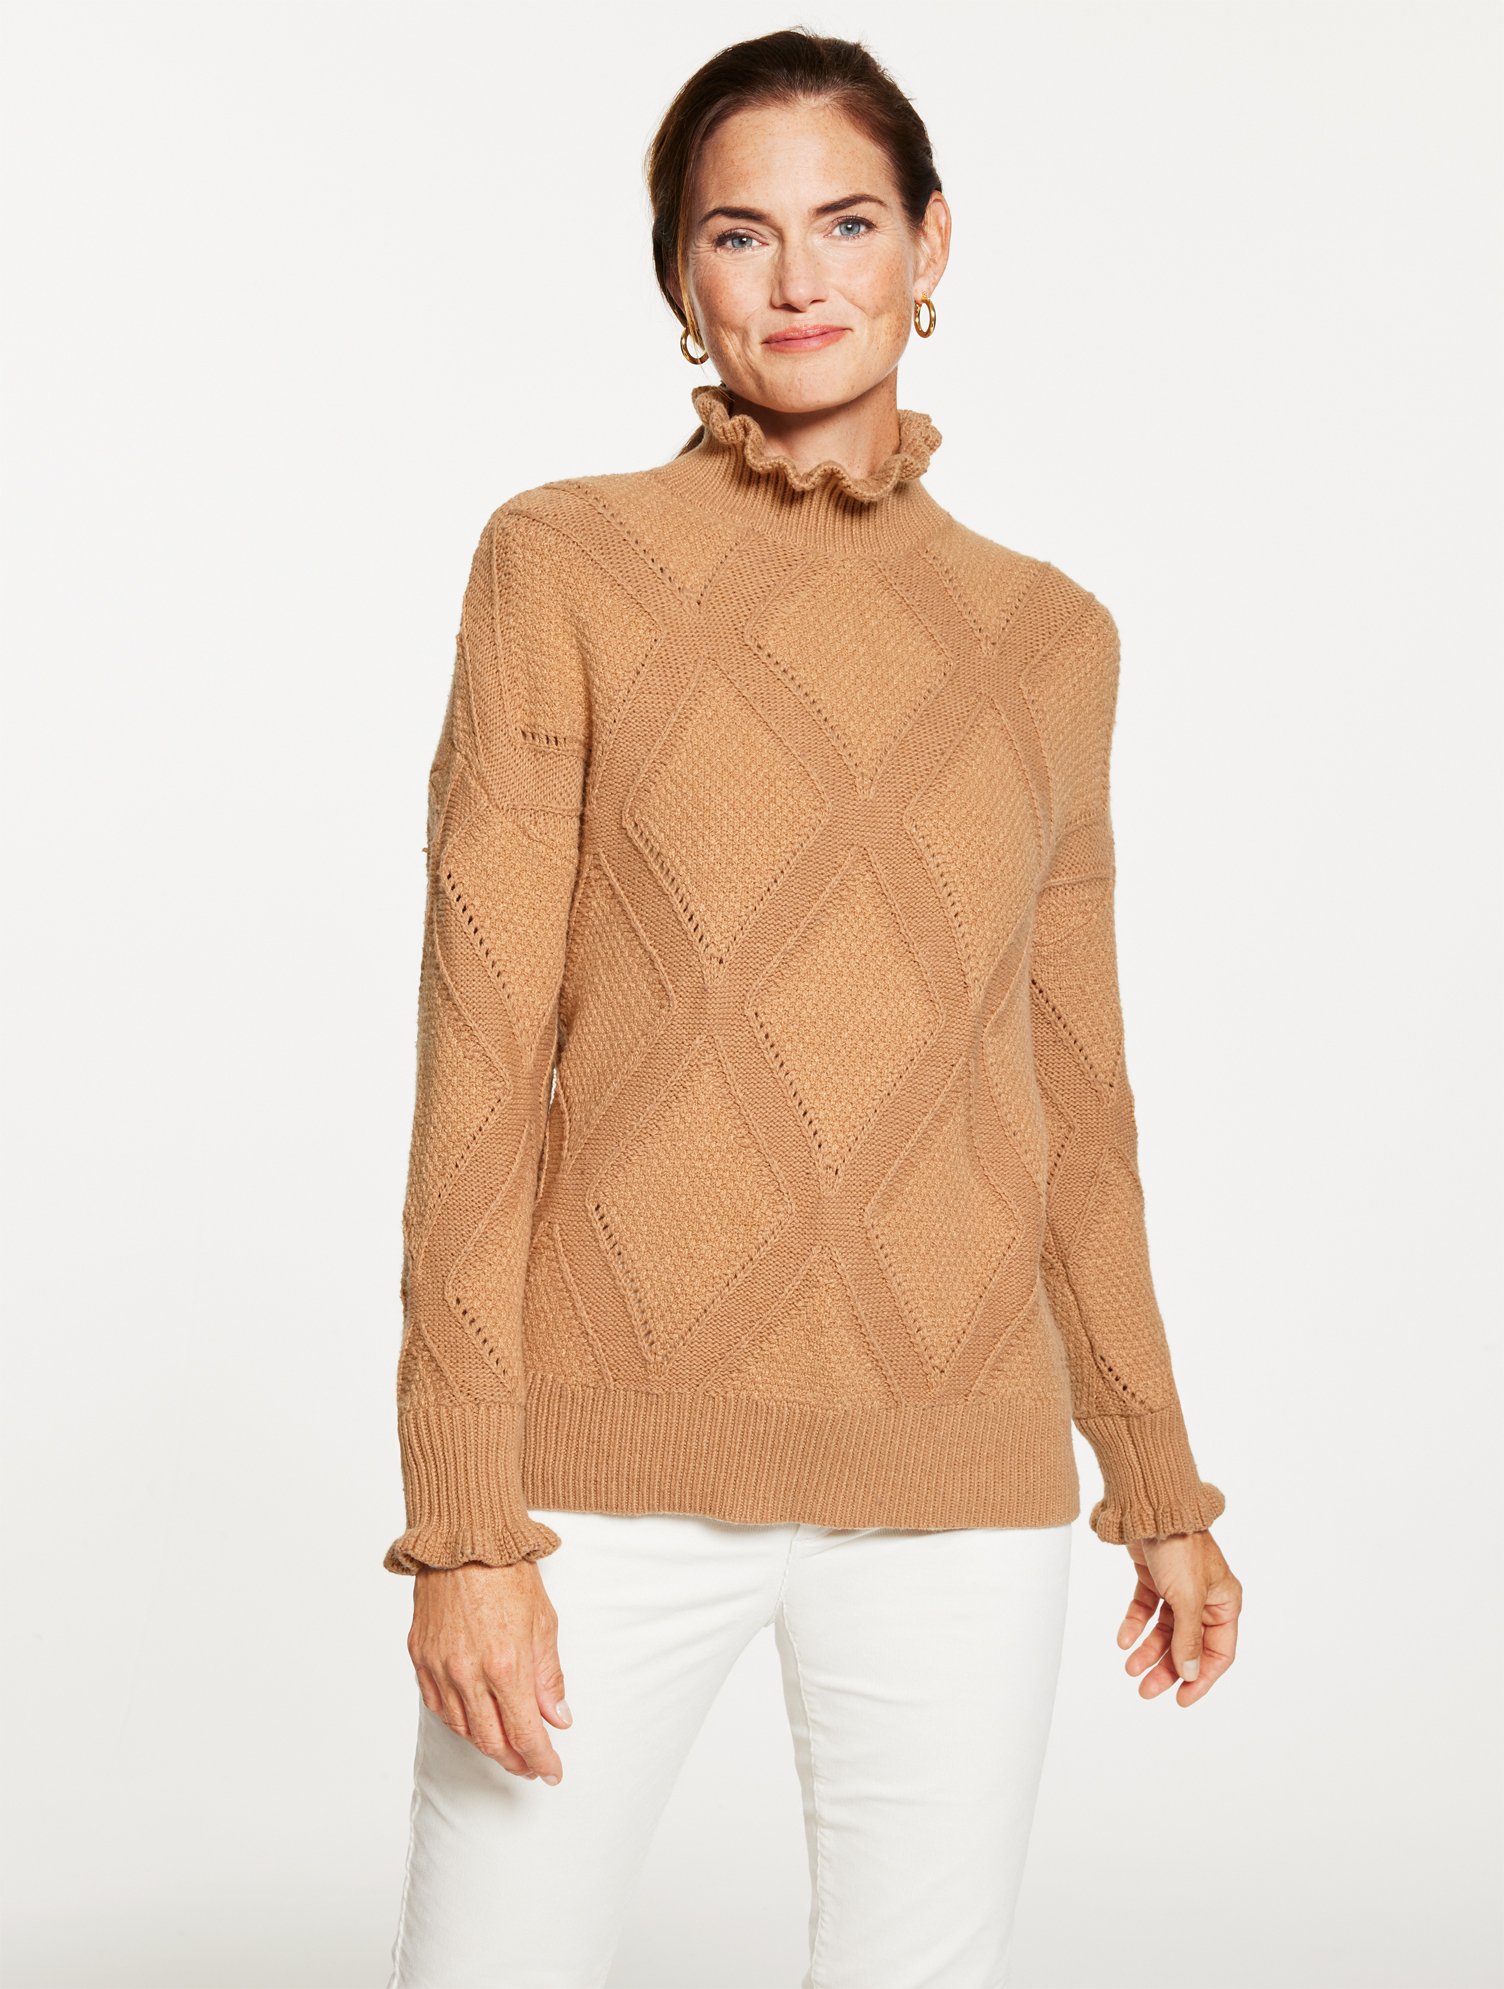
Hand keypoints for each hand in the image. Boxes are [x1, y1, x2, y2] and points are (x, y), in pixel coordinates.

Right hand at [407, 1560, 572, 1780]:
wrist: (463, 1539)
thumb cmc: (507, 1573)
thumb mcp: (544, 1622)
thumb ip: (549, 1677)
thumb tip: (558, 1718)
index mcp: (505, 1664)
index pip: (525, 1732)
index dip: (541, 1760)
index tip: (552, 1772)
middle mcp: (468, 1673)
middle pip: (491, 1741)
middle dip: (515, 1760)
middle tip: (531, 1766)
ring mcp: (439, 1667)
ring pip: (462, 1728)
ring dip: (486, 1745)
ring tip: (506, 1747)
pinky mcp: (420, 1656)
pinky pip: (437, 1705)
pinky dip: (458, 1721)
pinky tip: (473, 1721)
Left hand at [1114, 1528, 1240, 1704]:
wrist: (1150, 1506)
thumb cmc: (1179, 1547)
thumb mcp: (1187, 1599)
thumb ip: (1188, 1640)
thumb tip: (1188, 1674)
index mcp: (1224, 1602)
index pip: (1218, 1652)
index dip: (1201, 1678)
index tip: (1181, 1698)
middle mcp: (1205, 1596)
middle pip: (1188, 1644)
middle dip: (1168, 1668)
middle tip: (1146, 1690)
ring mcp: (1179, 1587)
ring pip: (1165, 1629)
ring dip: (1149, 1650)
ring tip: (1130, 1669)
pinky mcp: (1155, 1577)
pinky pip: (1146, 1609)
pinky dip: (1135, 1624)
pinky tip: (1124, 1640)